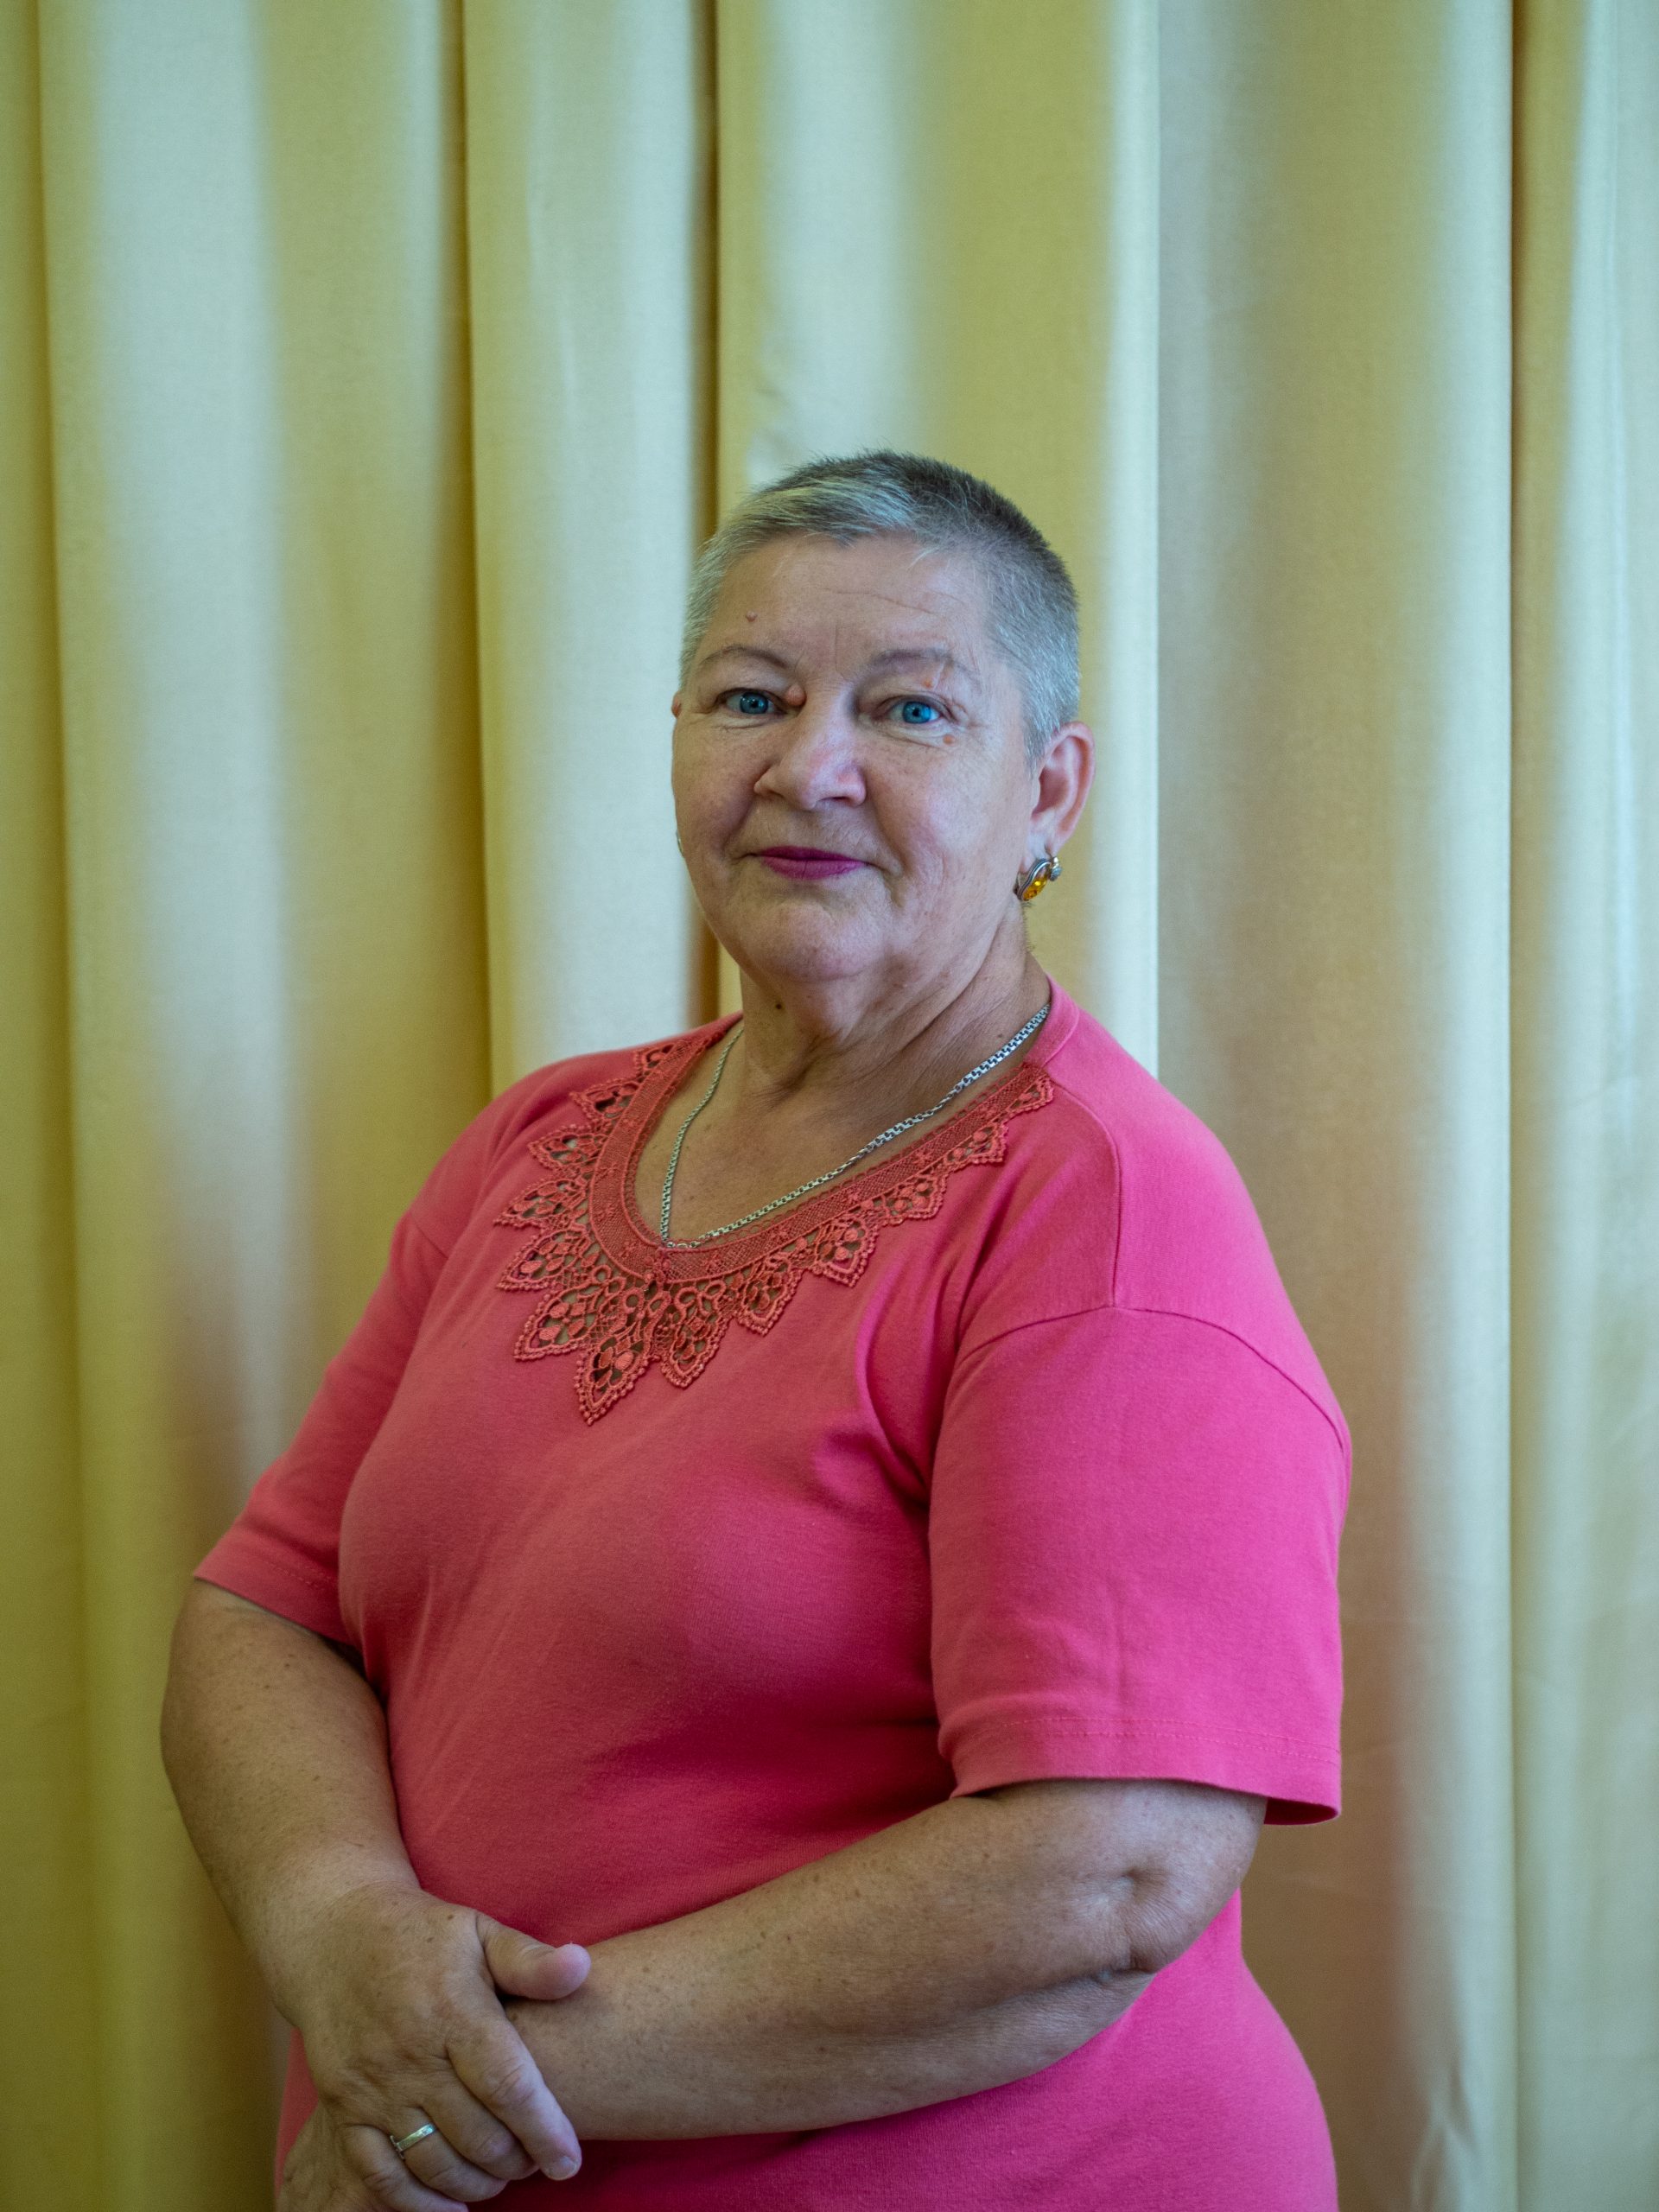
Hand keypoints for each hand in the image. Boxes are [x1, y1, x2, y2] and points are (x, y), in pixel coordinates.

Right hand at [281, 1877, 590, 2202]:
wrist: (331, 1936)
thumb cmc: (420, 1935)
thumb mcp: (478, 1932)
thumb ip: (529, 1961)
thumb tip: (581, 1968)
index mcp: (453, 2009)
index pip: (507, 2084)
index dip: (543, 2129)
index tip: (568, 2160)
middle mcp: (411, 2053)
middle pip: (475, 2134)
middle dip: (515, 2160)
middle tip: (537, 2160)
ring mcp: (372, 2085)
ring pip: (432, 2161)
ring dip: (475, 2183)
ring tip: (501, 2176)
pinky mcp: (343, 2107)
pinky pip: (381, 2174)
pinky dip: (418, 2203)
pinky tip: (450, 2204)